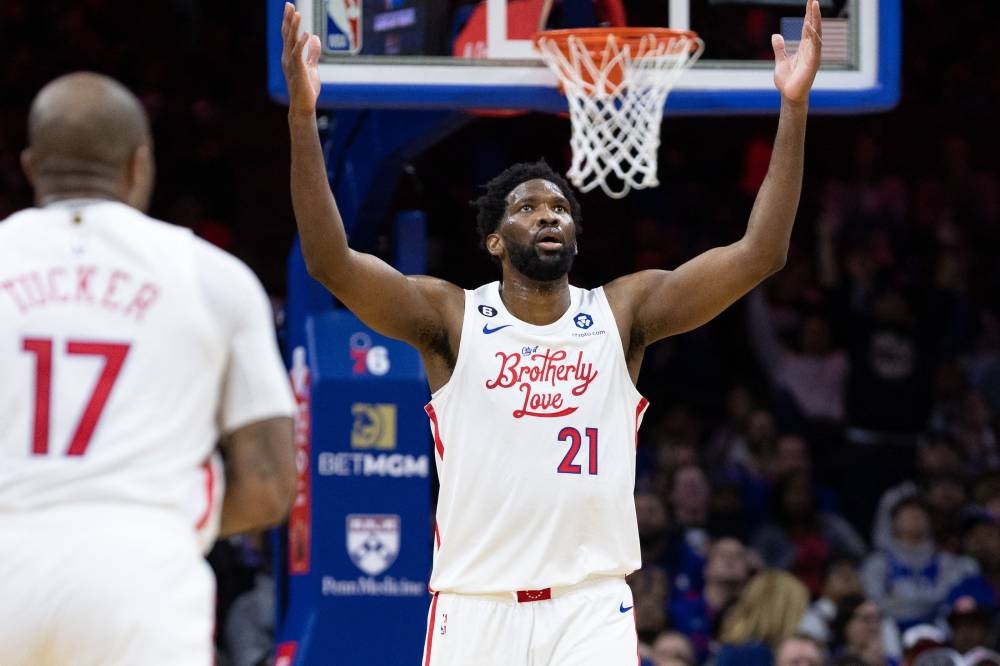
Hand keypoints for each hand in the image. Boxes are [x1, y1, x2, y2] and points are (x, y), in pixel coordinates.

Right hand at [280, 2, 321, 116]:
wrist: (303, 106)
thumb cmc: (306, 89)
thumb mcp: (312, 67)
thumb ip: (312, 53)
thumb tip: (315, 37)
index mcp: (290, 56)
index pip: (288, 35)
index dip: (289, 21)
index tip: (290, 7)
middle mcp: (288, 58)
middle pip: (287, 35)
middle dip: (288, 19)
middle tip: (289, 4)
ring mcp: (291, 64)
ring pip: (291, 42)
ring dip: (294, 27)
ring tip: (297, 14)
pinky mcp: (298, 70)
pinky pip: (298, 54)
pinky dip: (302, 43)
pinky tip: (307, 34)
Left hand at [771, 0, 821, 106]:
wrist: (789, 96)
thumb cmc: (787, 81)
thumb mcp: (780, 60)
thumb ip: (780, 48)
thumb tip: (776, 35)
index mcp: (804, 48)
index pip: (808, 27)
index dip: (809, 14)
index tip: (810, 1)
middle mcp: (811, 49)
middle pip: (814, 27)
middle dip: (814, 12)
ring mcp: (813, 55)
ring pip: (816, 33)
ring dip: (815, 19)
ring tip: (814, 4)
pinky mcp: (813, 63)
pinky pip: (814, 46)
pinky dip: (812, 36)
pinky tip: (809, 25)